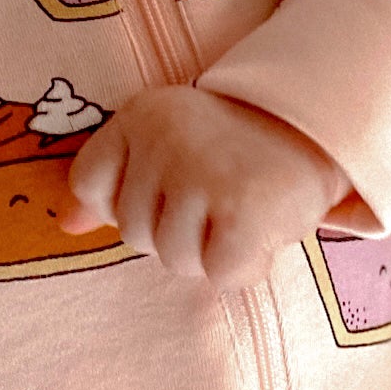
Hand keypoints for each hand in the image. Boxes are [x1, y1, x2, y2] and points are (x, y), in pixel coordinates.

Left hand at [64, 84, 349, 289]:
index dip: (127, 202)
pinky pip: (220, 274)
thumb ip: (112, 182)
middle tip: (219, 198)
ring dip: (210, 252)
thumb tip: (65, 227)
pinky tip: (262, 231)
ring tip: (240, 212)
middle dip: (176, 232)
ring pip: (174, 257)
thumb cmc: (237, 148)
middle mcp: (164, 136)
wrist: (325, 127)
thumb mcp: (166, 146)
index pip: (90, 186)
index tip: (171, 187)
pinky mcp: (242, 208)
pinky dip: (245, 266)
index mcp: (139, 115)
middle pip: (133, 231)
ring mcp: (202, 170)